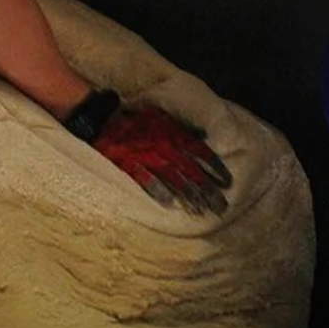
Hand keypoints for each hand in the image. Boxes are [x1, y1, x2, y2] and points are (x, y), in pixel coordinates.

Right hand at [65, 90, 232, 215]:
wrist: (101, 118)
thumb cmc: (133, 118)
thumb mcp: (159, 116)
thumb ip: (179, 128)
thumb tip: (202, 134)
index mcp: (171, 132)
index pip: (198, 151)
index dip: (214, 166)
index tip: (227, 181)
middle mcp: (163, 146)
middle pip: (191, 170)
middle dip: (208, 189)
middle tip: (222, 206)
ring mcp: (146, 156)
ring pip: (174, 178)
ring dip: (189, 195)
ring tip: (203, 210)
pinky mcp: (129, 165)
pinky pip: (147, 180)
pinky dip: (159, 191)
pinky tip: (171, 203)